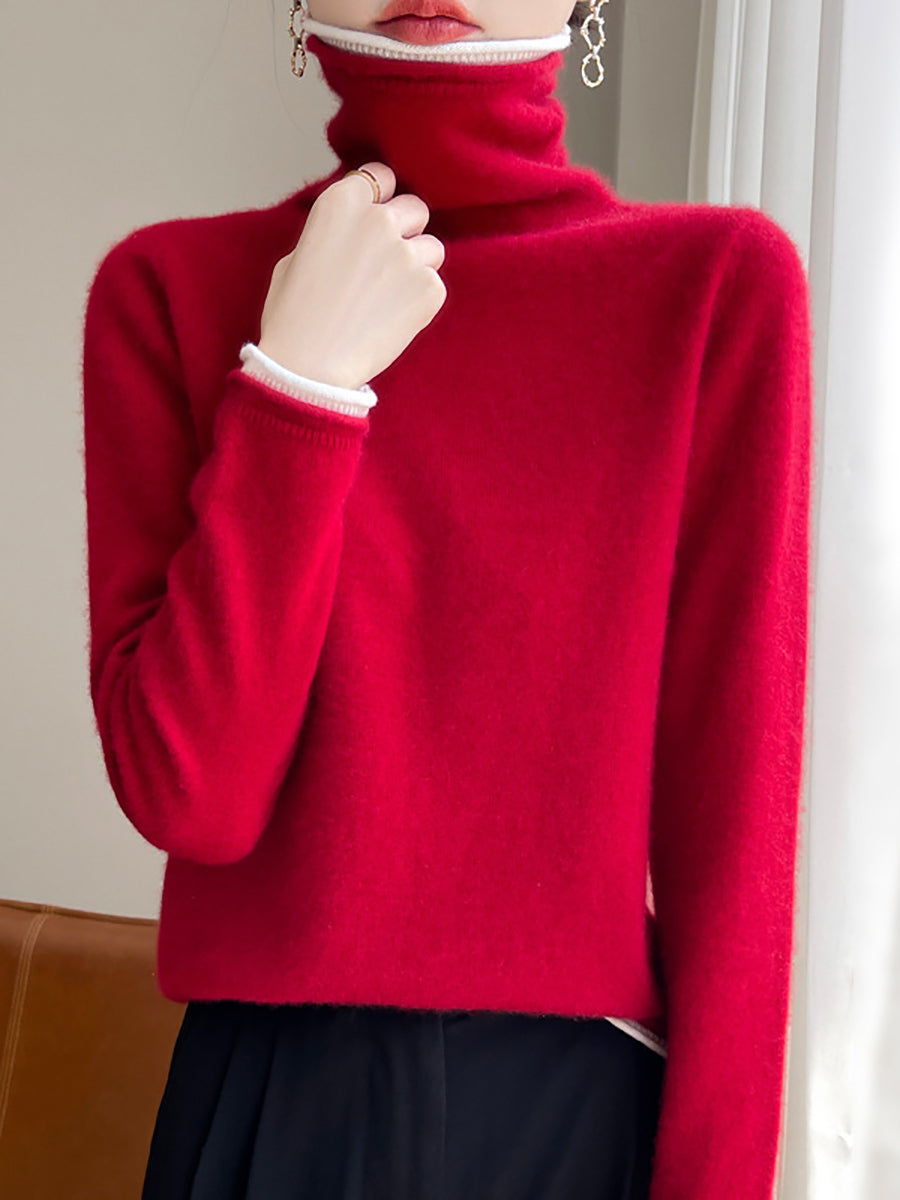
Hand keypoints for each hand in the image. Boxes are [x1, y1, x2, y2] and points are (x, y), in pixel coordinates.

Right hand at [257, 161, 446, 390]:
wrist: (309, 365)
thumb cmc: (293, 315)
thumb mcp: (297, 256)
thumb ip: (334, 233)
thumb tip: (353, 232)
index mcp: (342, 203)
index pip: (382, 176)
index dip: (383, 198)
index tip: (379, 218)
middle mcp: (378, 220)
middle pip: (415, 208)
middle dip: (406, 232)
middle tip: (385, 267)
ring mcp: (407, 253)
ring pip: (432, 248)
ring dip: (417, 267)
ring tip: (387, 299)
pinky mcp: (429, 288)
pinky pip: (435, 285)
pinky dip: (420, 302)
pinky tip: (391, 320)